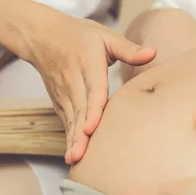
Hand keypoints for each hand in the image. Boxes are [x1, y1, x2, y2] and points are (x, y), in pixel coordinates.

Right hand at [0, 0, 155, 164]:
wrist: (42, 36)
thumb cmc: (78, 35)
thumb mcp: (104, 35)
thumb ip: (128, 48)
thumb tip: (153, 54)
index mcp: (88, 65)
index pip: (93, 91)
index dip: (93, 110)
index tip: (92, 128)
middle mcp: (73, 81)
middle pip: (79, 111)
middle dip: (79, 134)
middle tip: (80, 156)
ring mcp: (63, 93)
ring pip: (70, 119)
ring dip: (72, 140)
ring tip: (75, 160)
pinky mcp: (59, 101)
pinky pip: (65, 121)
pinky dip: (68, 137)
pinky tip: (72, 155)